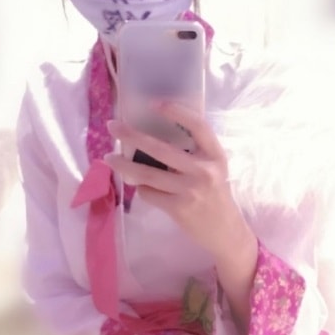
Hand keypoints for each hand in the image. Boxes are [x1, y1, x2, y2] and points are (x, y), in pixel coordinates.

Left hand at [104, 101, 246, 258]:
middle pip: (161, 149)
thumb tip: (152, 136)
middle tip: (112, 126)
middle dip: (132, 136)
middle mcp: (203, 170)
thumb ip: (192, 152)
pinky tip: (141, 186)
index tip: (154, 103)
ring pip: (147, 174)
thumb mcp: (213, 168)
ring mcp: (190, 190)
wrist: (225, 230)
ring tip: (109, 158)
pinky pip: (149, 193)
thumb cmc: (214, 193)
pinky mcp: (178, 208)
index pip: (198, 126)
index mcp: (214, 155)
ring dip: (123, 165)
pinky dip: (141, 188)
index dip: (176, 111)